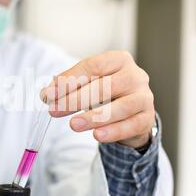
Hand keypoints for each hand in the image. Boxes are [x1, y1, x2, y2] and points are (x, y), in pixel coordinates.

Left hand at [41, 51, 155, 148]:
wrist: (133, 113)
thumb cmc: (107, 94)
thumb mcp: (89, 84)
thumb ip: (70, 86)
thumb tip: (48, 93)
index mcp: (119, 60)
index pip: (92, 67)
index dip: (69, 80)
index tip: (48, 94)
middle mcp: (135, 75)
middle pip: (104, 86)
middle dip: (75, 100)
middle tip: (54, 110)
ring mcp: (144, 97)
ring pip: (120, 107)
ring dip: (94, 117)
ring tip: (73, 125)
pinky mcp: (147, 118)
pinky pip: (130, 125)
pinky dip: (113, 131)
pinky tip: (97, 135)